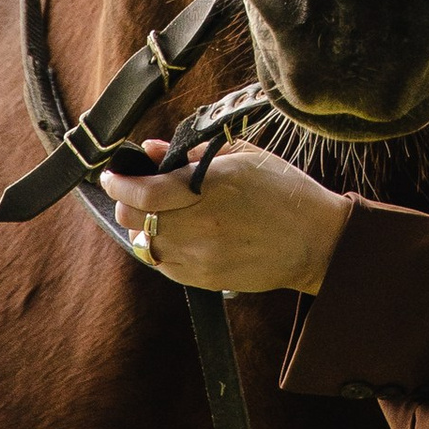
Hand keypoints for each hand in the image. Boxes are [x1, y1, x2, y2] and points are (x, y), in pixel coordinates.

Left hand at [104, 139, 349, 295]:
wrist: (317, 241)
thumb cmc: (285, 191)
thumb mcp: (244, 157)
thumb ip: (192, 153)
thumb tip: (152, 149)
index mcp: (212, 186)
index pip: (144, 192)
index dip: (119, 183)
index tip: (112, 175)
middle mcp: (202, 223)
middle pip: (135, 219)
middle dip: (125, 203)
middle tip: (130, 192)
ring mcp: (203, 256)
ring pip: (145, 244)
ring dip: (141, 227)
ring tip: (154, 214)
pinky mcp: (206, 279)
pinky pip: (164, 266)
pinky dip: (159, 249)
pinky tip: (175, 235)